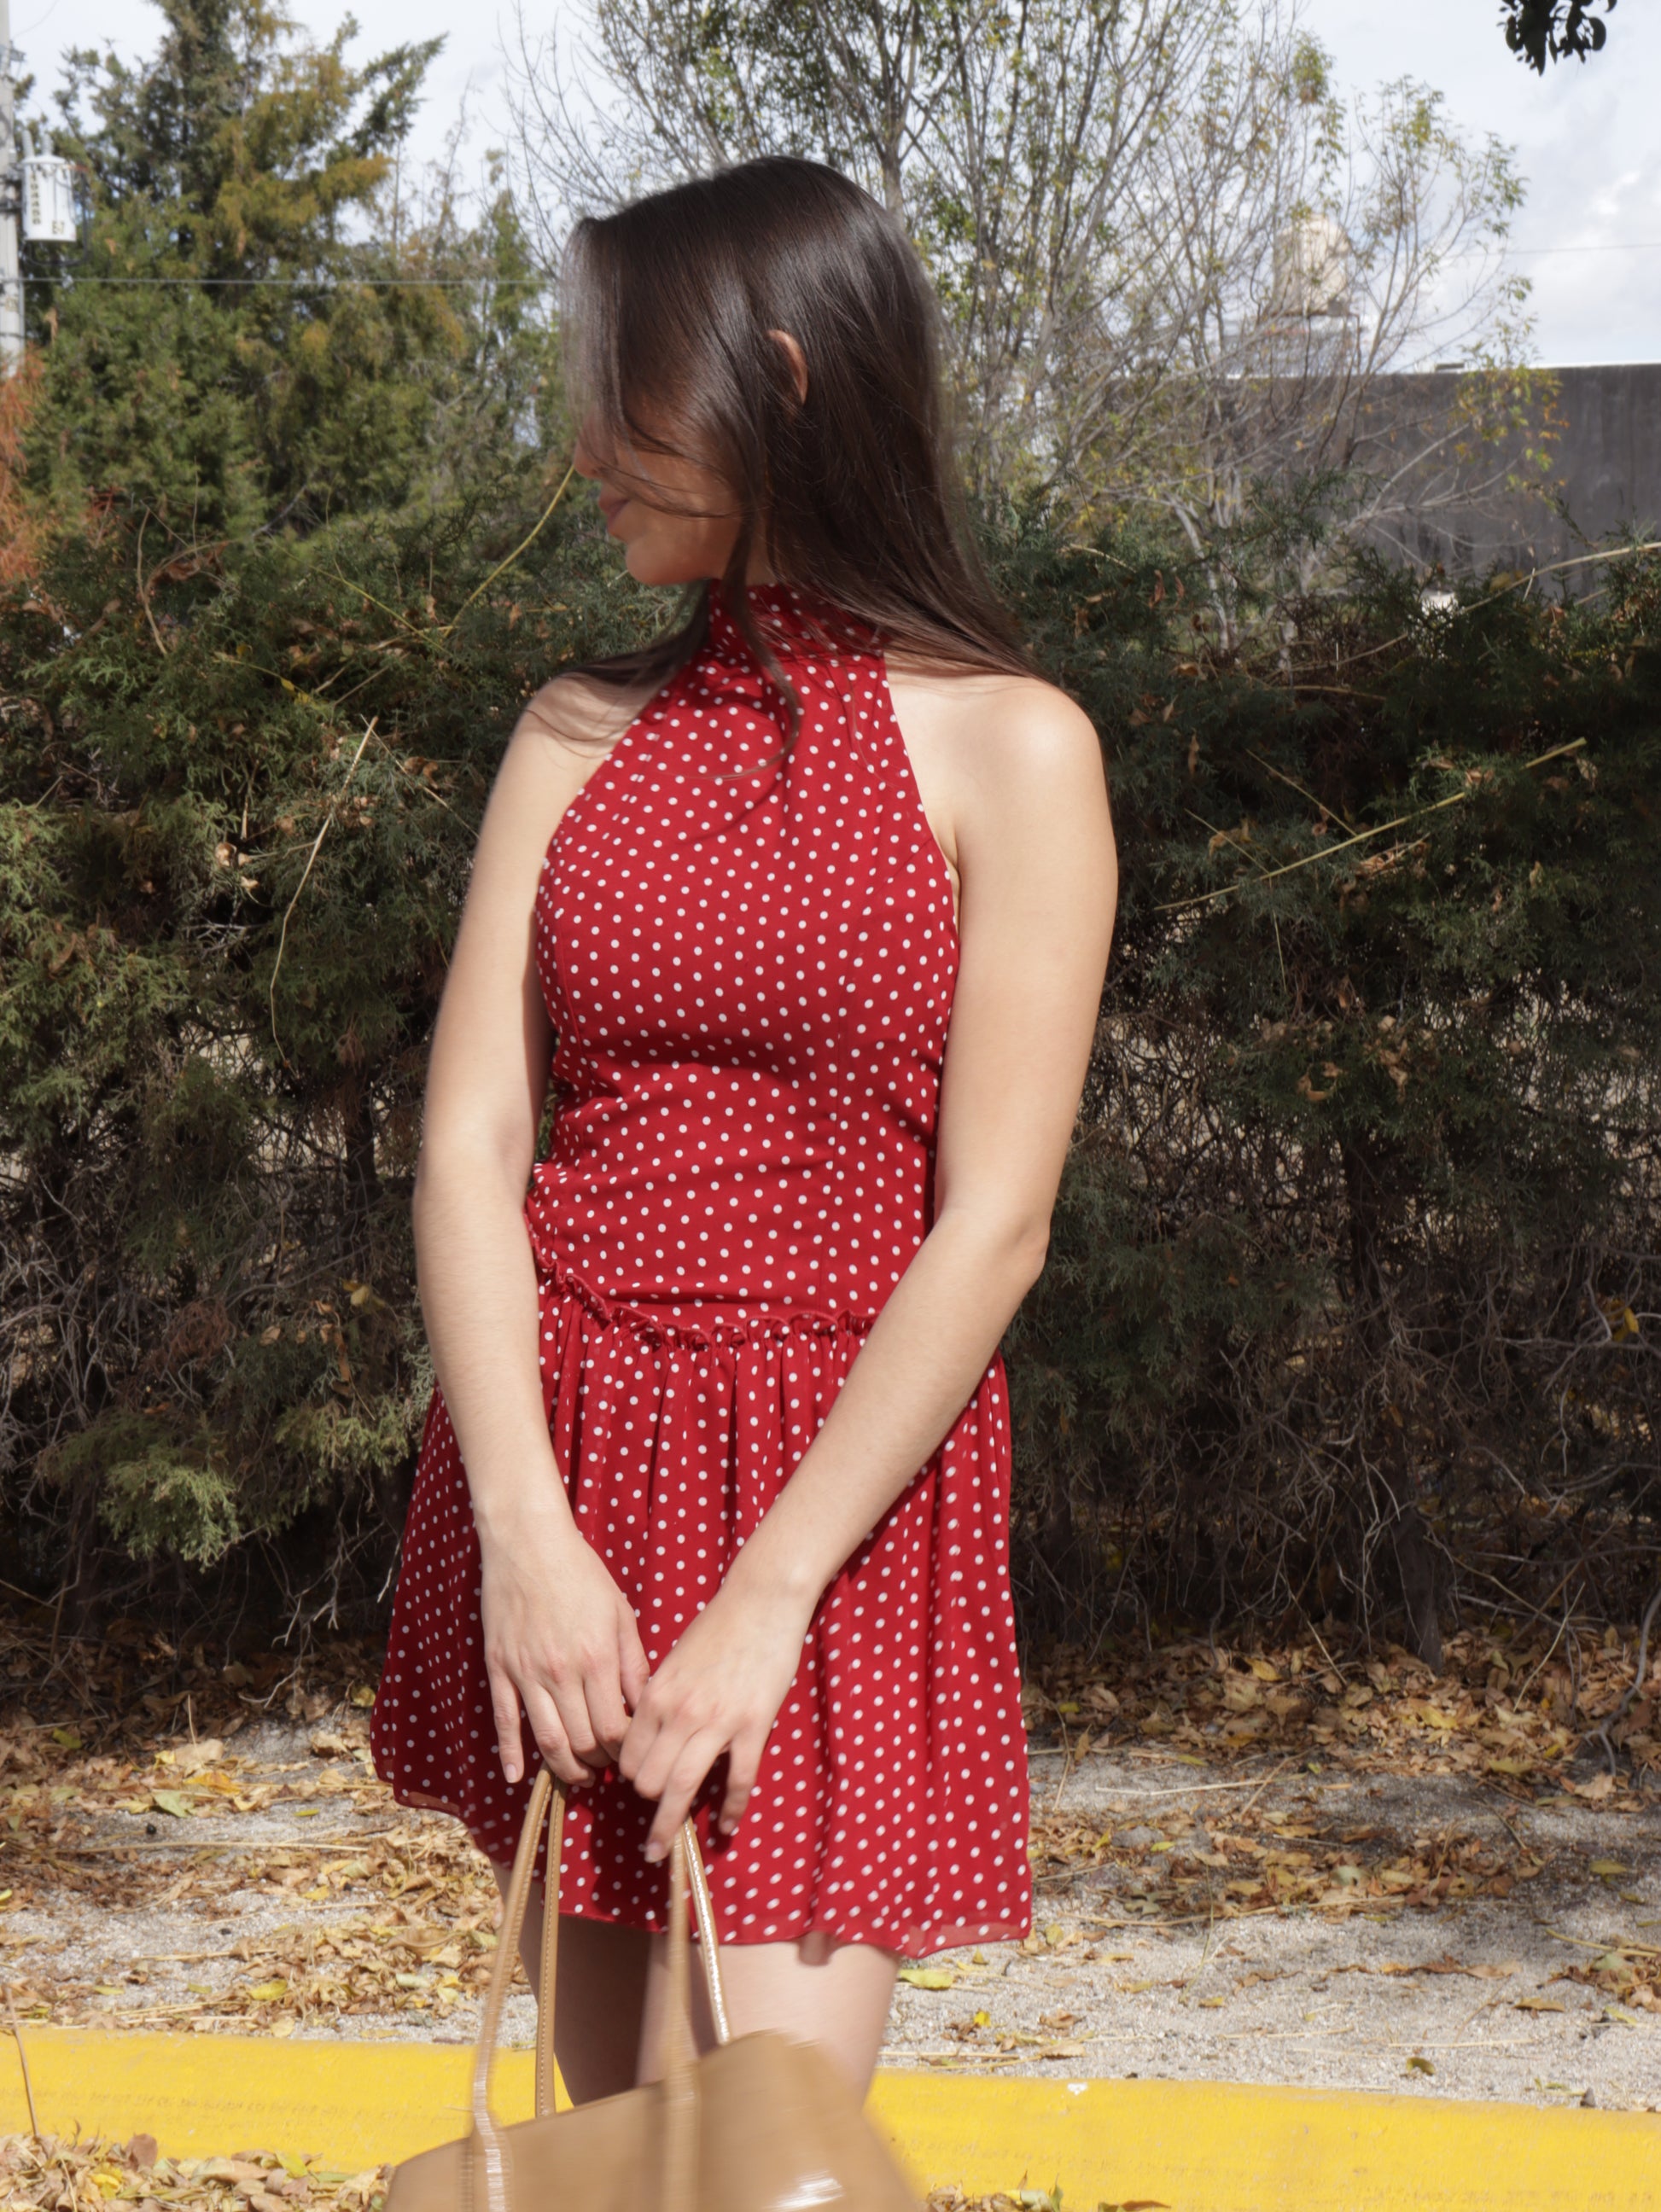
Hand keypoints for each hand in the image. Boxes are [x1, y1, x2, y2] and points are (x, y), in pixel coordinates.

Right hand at [480, 1507, 650, 1787]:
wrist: (528, 1543)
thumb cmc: (580, 1573)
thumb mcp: (619, 1613)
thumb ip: (633, 1662)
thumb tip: (643, 1705)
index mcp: (598, 1658)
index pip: (614, 1728)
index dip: (623, 1750)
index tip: (629, 1753)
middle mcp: (562, 1671)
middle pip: (582, 1740)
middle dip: (598, 1763)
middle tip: (606, 1768)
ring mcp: (527, 1672)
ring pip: (546, 1739)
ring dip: (563, 1767)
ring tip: (577, 1776)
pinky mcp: (500, 1667)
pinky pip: (504, 1719)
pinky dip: (510, 1753)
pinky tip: (516, 1776)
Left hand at [618, 1577, 814, 1860]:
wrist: (760, 1602)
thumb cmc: (716, 1628)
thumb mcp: (672, 1662)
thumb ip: (657, 1701)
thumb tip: (647, 1740)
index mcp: (656, 1694)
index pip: (630, 1757)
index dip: (632, 1778)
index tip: (639, 1789)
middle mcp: (680, 1711)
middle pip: (650, 1780)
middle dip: (649, 1804)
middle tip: (654, 1818)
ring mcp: (718, 1720)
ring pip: (684, 1787)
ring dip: (670, 1824)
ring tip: (664, 1849)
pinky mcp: (753, 1724)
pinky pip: (738, 1780)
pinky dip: (731, 1810)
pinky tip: (726, 1827)